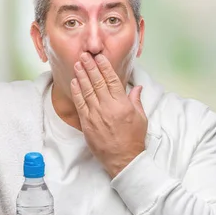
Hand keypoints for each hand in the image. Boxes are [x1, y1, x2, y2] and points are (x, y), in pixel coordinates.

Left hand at [70, 52, 147, 177]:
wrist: (123, 159)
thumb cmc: (133, 139)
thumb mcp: (141, 118)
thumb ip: (136, 100)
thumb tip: (137, 87)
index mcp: (122, 104)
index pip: (111, 80)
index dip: (104, 67)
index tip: (99, 57)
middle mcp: (108, 108)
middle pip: (97, 82)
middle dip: (90, 67)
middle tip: (84, 55)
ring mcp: (96, 115)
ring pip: (87, 91)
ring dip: (81, 76)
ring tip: (77, 64)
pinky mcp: (87, 124)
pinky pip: (80, 104)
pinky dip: (77, 92)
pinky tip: (74, 82)